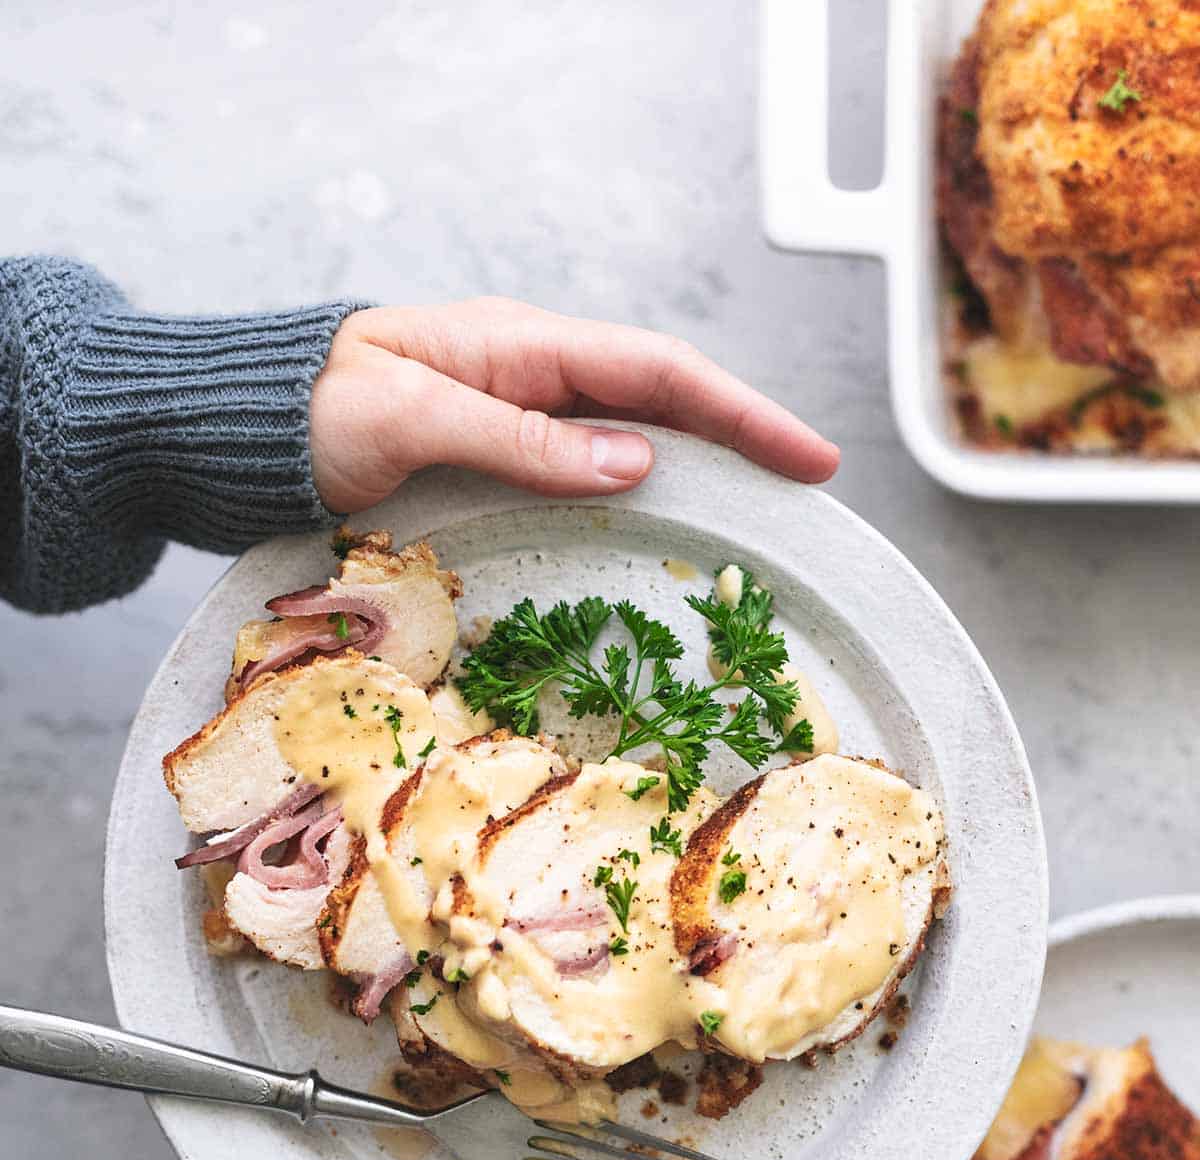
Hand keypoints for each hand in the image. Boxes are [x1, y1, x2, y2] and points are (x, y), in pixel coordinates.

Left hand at [309, 297, 838, 513]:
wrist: (245, 427)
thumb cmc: (314, 413)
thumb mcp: (415, 420)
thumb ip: (524, 439)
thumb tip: (640, 460)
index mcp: (522, 346)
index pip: (659, 370)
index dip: (742, 412)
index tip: (808, 456)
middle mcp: (532, 374)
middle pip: (664, 399)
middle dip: (743, 435)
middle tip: (812, 483)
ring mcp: (517, 414)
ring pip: (633, 434)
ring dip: (702, 465)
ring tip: (762, 508)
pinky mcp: (497, 455)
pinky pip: (589, 469)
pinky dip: (642, 491)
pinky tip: (669, 521)